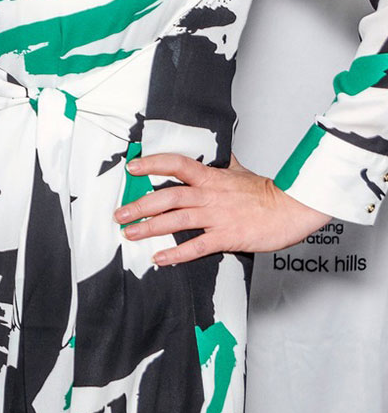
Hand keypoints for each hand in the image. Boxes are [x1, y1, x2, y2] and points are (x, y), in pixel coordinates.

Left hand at [115, 153, 331, 265]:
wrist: (293, 210)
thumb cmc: (267, 192)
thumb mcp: (240, 172)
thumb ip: (221, 165)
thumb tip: (212, 153)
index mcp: (211, 178)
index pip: (177, 164)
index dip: (152, 163)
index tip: (132, 168)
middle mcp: (210, 196)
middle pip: (168, 196)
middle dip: (140, 205)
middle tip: (119, 213)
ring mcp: (218, 217)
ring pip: (176, 221)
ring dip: (150, 228)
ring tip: (130, 234)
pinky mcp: (227, 237)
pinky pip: (197, 246)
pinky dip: (176, 254)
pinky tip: (159, 258)